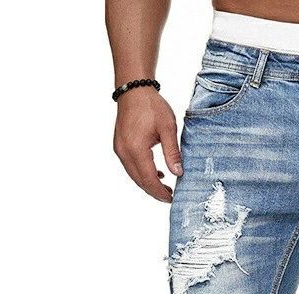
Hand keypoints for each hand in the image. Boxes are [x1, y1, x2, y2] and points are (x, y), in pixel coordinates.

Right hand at [113, 88, 181, 202]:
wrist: (133, 89)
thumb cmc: (151, 106)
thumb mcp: (168, 128)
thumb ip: (172, 152)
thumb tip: (178, 173)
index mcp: (136, 149)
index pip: (149, 179)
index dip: (160, 192)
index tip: (172, 199)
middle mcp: (124, 152)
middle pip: (140, 181)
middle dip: (155, 191)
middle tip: (170, 196)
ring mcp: (119, 149)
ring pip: (134, 175)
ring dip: (149, 183)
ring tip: (166, 187)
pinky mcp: (119, 146)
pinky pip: (131, 167)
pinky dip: (142, 174)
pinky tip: (156, 173)